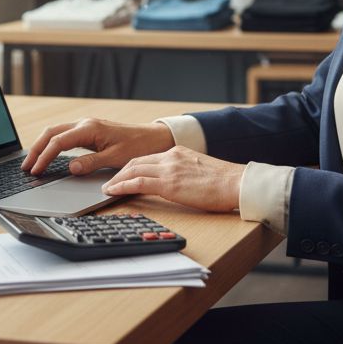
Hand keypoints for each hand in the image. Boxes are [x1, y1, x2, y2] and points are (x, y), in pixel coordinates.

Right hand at [21, 118, 174, 174]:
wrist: (153, 137)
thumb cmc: (137, 146)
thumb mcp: (116, 158)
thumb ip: (91, 162)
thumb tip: (70, 168)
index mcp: (89, 129)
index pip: (58, 142)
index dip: (44, 157)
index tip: (35, 171)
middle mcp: (85, 124)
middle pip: (51, 133)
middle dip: (36, 149)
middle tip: (25, 167)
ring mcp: (86, 126)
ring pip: (56, 132)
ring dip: (42, 145)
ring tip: (32, 162)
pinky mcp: (89, 131)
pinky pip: (64, 135)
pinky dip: (52, 144)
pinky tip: (48, 155)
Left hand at [101, 146, 244, 213]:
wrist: (236, 182)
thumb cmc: (224, 181)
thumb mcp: (199, 169)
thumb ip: (184, 171)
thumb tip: (177, 182)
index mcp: (178, 152)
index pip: (147, 158)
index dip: (131, 167)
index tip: (122, 174)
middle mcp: (170, 156)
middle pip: (135, 161)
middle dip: (119, 172)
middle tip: (108, 182)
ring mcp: (169, 169)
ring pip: (133, 170)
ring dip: (116, 180)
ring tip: (106, 188)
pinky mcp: (169, 183)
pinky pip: (138, 182)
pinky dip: (122, 186)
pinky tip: (112, 191)